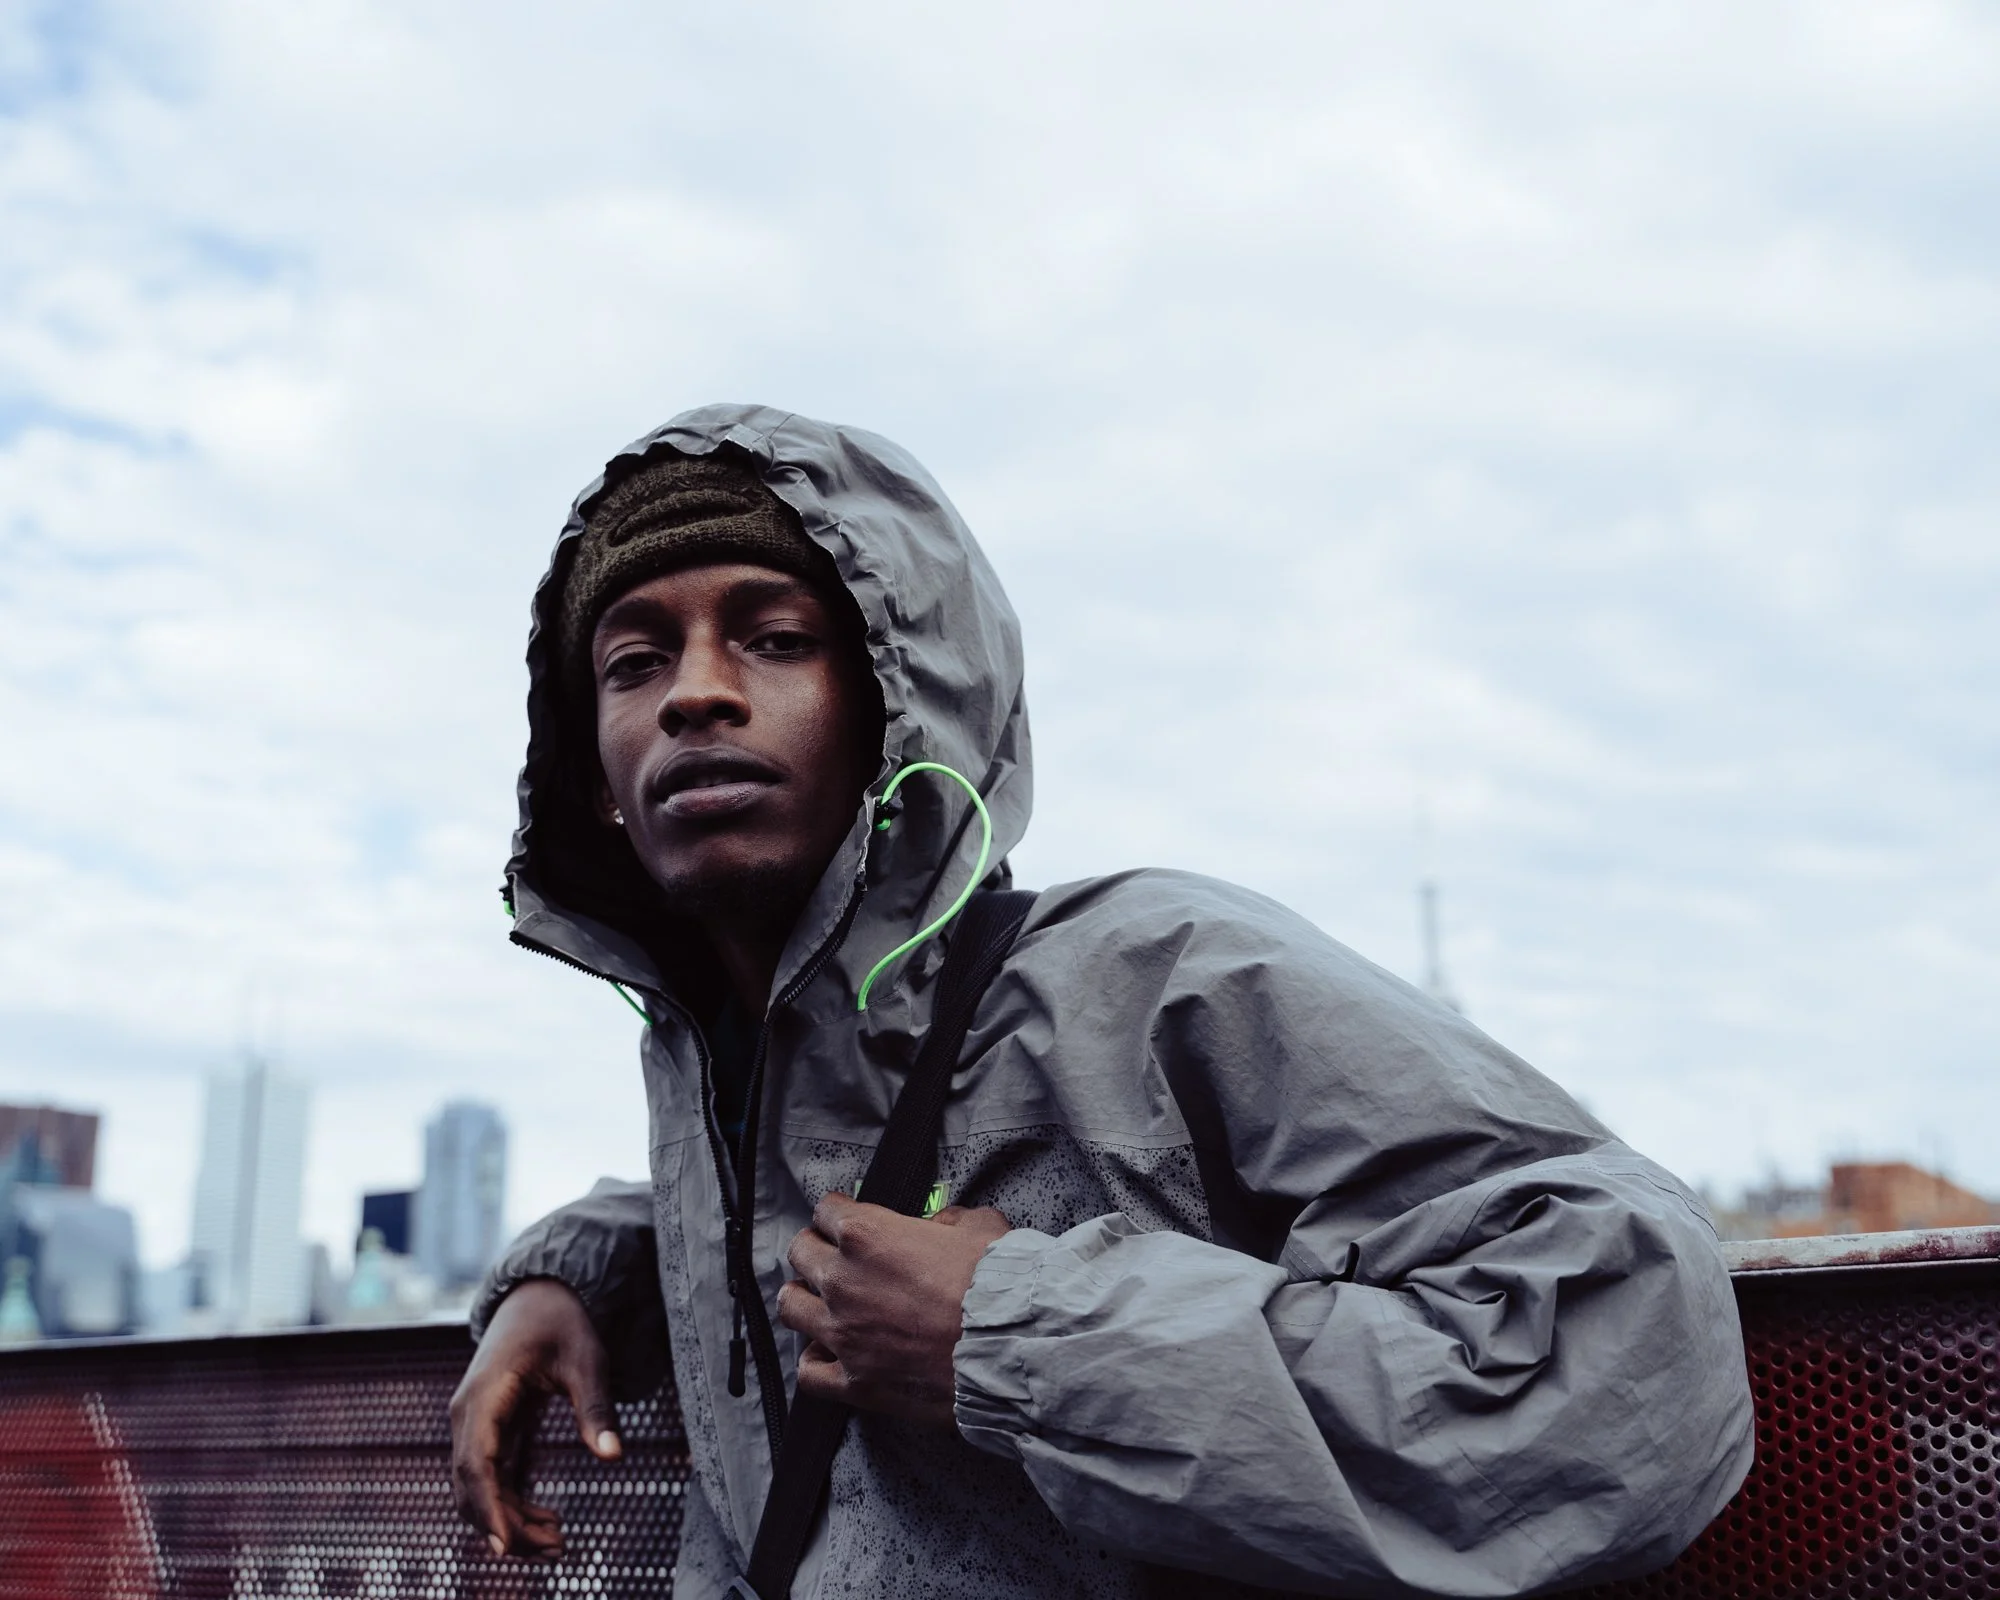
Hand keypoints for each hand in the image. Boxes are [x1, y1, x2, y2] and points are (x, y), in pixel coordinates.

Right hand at [449, 1278, 622, 1560]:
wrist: (540, 1296)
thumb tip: (614, 1455)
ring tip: (559, 1545)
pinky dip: (514, 1505)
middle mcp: (469, 1416)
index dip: (487, 1508)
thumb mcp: (587, 1360)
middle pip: (472, 1488)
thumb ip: (596, 1407)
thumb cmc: (563, 1323)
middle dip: (507, 1526)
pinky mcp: (489, 1433)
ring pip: (479, 1491)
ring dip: (511, 1521)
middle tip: (556, 1550)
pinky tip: (548, 1521)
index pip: (476, 1464)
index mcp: (484, 1396)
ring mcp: (475, 1426)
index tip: (505, 1546)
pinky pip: (492, 1480)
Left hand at [777, 1193, 1012, 1426]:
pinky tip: (830, 1355)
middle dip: (816, 1251)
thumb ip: (949, 1220)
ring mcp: (843, 1334)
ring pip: (792, 1307)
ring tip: (820, 1303)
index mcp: (867, 1235)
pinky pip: (809, 1372)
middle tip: (833, 1259)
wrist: (1009, 1349)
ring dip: (805, 1300)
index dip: (839, 1214)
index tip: (846, 1222)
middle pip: (801, 1254)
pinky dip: (816, 1361)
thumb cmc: (997, 1288)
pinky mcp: (853, 1381)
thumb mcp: (980, 1227)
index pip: (827, 1210)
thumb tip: (940, 1225)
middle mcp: (843, 1281)